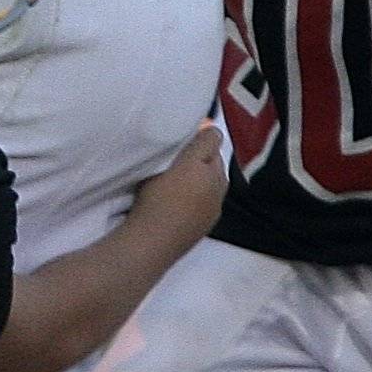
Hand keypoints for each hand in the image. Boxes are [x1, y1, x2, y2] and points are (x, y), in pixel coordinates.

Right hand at [130, 122, 231, 243]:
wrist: (152, 243)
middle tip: (178, 159)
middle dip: (202, 158)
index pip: (213, 140)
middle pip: (215, 163)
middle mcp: (218, 187)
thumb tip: (209, 128)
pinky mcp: (206, 226)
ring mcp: (214, 209)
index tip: (185, 135)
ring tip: (179, 183)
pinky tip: (180, 204)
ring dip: (202, 179)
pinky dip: (199, 198)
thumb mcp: (168, 164)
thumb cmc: (156, 199)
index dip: (200, 135)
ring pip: (212, 184)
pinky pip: (207, 203)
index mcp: (210, 169)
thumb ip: (192, 146)